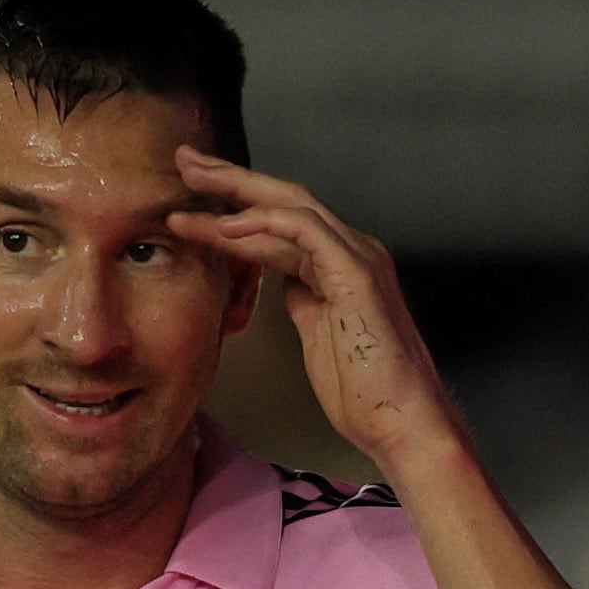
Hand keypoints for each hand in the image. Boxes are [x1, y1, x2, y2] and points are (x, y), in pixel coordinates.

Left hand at [171, 151, 461, 477]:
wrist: (401, 426)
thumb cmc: (366, 396)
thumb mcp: (320, 338)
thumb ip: (305, 301)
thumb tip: (285, 282)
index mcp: (341, 266)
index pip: (280, 225)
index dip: (235, 209)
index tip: (194, 203)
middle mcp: (352, 251)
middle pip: (284, 199)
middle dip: (231, 179)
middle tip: (186, 162)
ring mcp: (357, 258)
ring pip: (291, 205)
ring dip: (237, 191)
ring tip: (194, 181)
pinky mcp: (357, 274)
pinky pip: (305, 230)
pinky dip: (265, 223)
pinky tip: (228, 225)